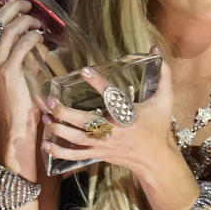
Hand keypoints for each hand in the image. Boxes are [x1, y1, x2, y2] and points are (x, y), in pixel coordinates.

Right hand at [0, 0, 43, 141]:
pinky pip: (21, 46)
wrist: (17, 126)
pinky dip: (32, 37)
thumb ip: (18, 55)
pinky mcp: (8, 73)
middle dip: (11, 8)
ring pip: (8, 32)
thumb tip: (30, 36)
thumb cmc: (19, 100)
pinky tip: (40, 37)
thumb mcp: (14, 73)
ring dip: (26, 22)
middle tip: (26, 4)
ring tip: (38, 23)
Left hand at [40, 55, 179, 180]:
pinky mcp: (99, 154)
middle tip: (51, 101)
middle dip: (66, 113)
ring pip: (76, 139)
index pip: (112, 97)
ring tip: (45, 117)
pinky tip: (45, 144)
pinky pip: (75, 156)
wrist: (155, 159)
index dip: (98, 83)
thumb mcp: (165, 101)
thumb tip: (156, 49)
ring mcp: (104, 145)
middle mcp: (114, 131)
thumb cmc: (158, 127)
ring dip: (58, 129)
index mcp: (129, 116)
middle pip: (86, 122)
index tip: (84, 70)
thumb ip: (163, 75)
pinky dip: (59, 152)